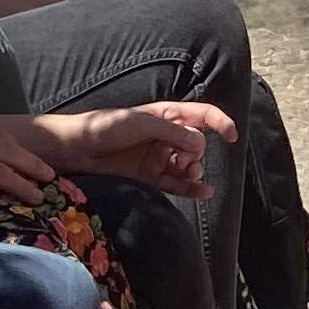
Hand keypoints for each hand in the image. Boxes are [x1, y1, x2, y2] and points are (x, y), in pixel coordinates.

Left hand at [35, 97, 230, 192]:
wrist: (76, 149)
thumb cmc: (105, 126)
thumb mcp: (141, 123)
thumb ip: (172, 132)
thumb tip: (200, 144)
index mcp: (166, 115)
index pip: (201, 115)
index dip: (219, 122)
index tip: (232, 135)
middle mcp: (165, 136)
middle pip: (197, 145)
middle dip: (197, 153)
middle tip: (184, 161)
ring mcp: (158, 157)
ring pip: (188, 165)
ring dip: (194, 171)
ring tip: (189, 175)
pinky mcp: (150, 176)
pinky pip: (176, 183)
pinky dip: (191, 188)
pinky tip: (203, 192)